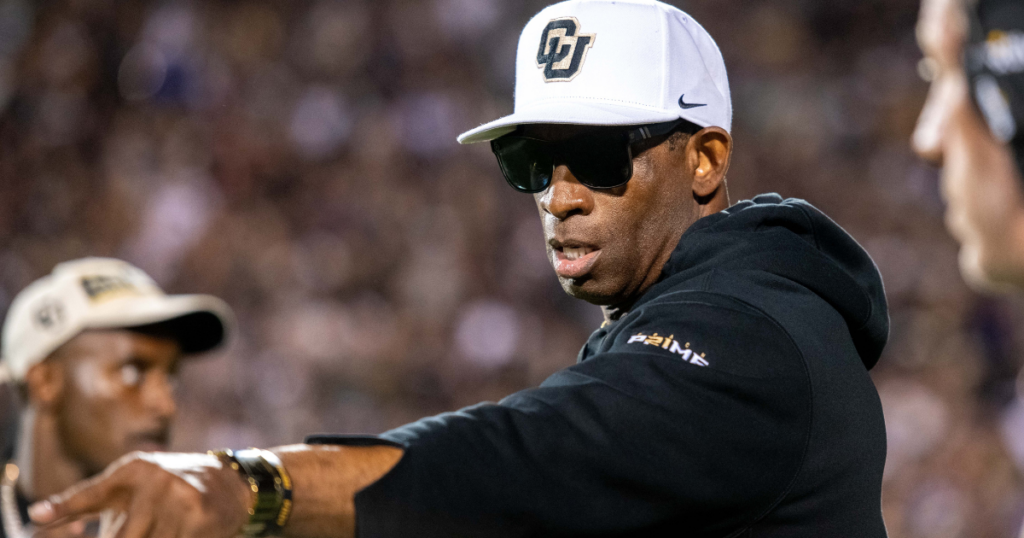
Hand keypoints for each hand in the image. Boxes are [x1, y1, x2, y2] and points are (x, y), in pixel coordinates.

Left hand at [28, 452, 250, 537]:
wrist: (229, 484)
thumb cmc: (167, 490)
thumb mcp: (129, 488)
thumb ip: (87, 502)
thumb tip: (36, 516)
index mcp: (131, 470)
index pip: (90, 494)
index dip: (64, 508)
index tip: (37, 518)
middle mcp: (152, 480)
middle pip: (122, 537)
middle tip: (133, 532)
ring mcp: (177, 496)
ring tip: (165, 527)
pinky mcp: (199, 515)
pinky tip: (184, 532)